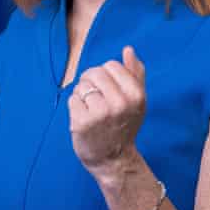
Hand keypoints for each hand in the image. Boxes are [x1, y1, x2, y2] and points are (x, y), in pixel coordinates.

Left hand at [68, 46, 146, 179]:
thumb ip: (135, 73)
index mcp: (135, 95)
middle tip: (97, 99)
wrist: (113, 160)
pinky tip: (84, 118)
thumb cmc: (125, 125)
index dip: (107, 75)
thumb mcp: (137, 100)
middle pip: (94, 72)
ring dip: (83, 95)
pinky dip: (75, 106)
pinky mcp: (81, 123)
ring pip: (82, 85)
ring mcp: (99, 113)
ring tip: (92, 109)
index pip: (111, 65)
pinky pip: (72, 99)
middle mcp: (119, 103)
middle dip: (92, 82)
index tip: (109, 90)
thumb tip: (128, 49)